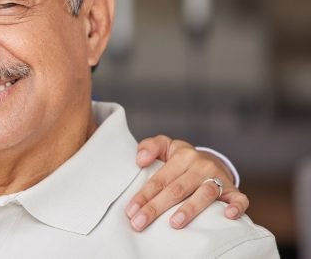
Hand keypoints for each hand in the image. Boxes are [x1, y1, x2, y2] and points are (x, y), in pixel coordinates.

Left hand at [125, 135, 248, 230]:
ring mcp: (218, 178)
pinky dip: (235, 207)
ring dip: (189, 209)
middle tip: (140, 223)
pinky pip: (239, 199)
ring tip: (174, 223)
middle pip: (177, 189)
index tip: (131, 211)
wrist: (213, 161)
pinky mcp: (233, 191)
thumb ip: (149, 147)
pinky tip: (227, 216)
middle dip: (156, 207)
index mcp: (182, 155)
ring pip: (205, 194)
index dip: (144, 195)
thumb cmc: (181, 159)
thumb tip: (140, 160)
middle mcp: (201, 165)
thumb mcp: (165, 147)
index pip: (160, 178)